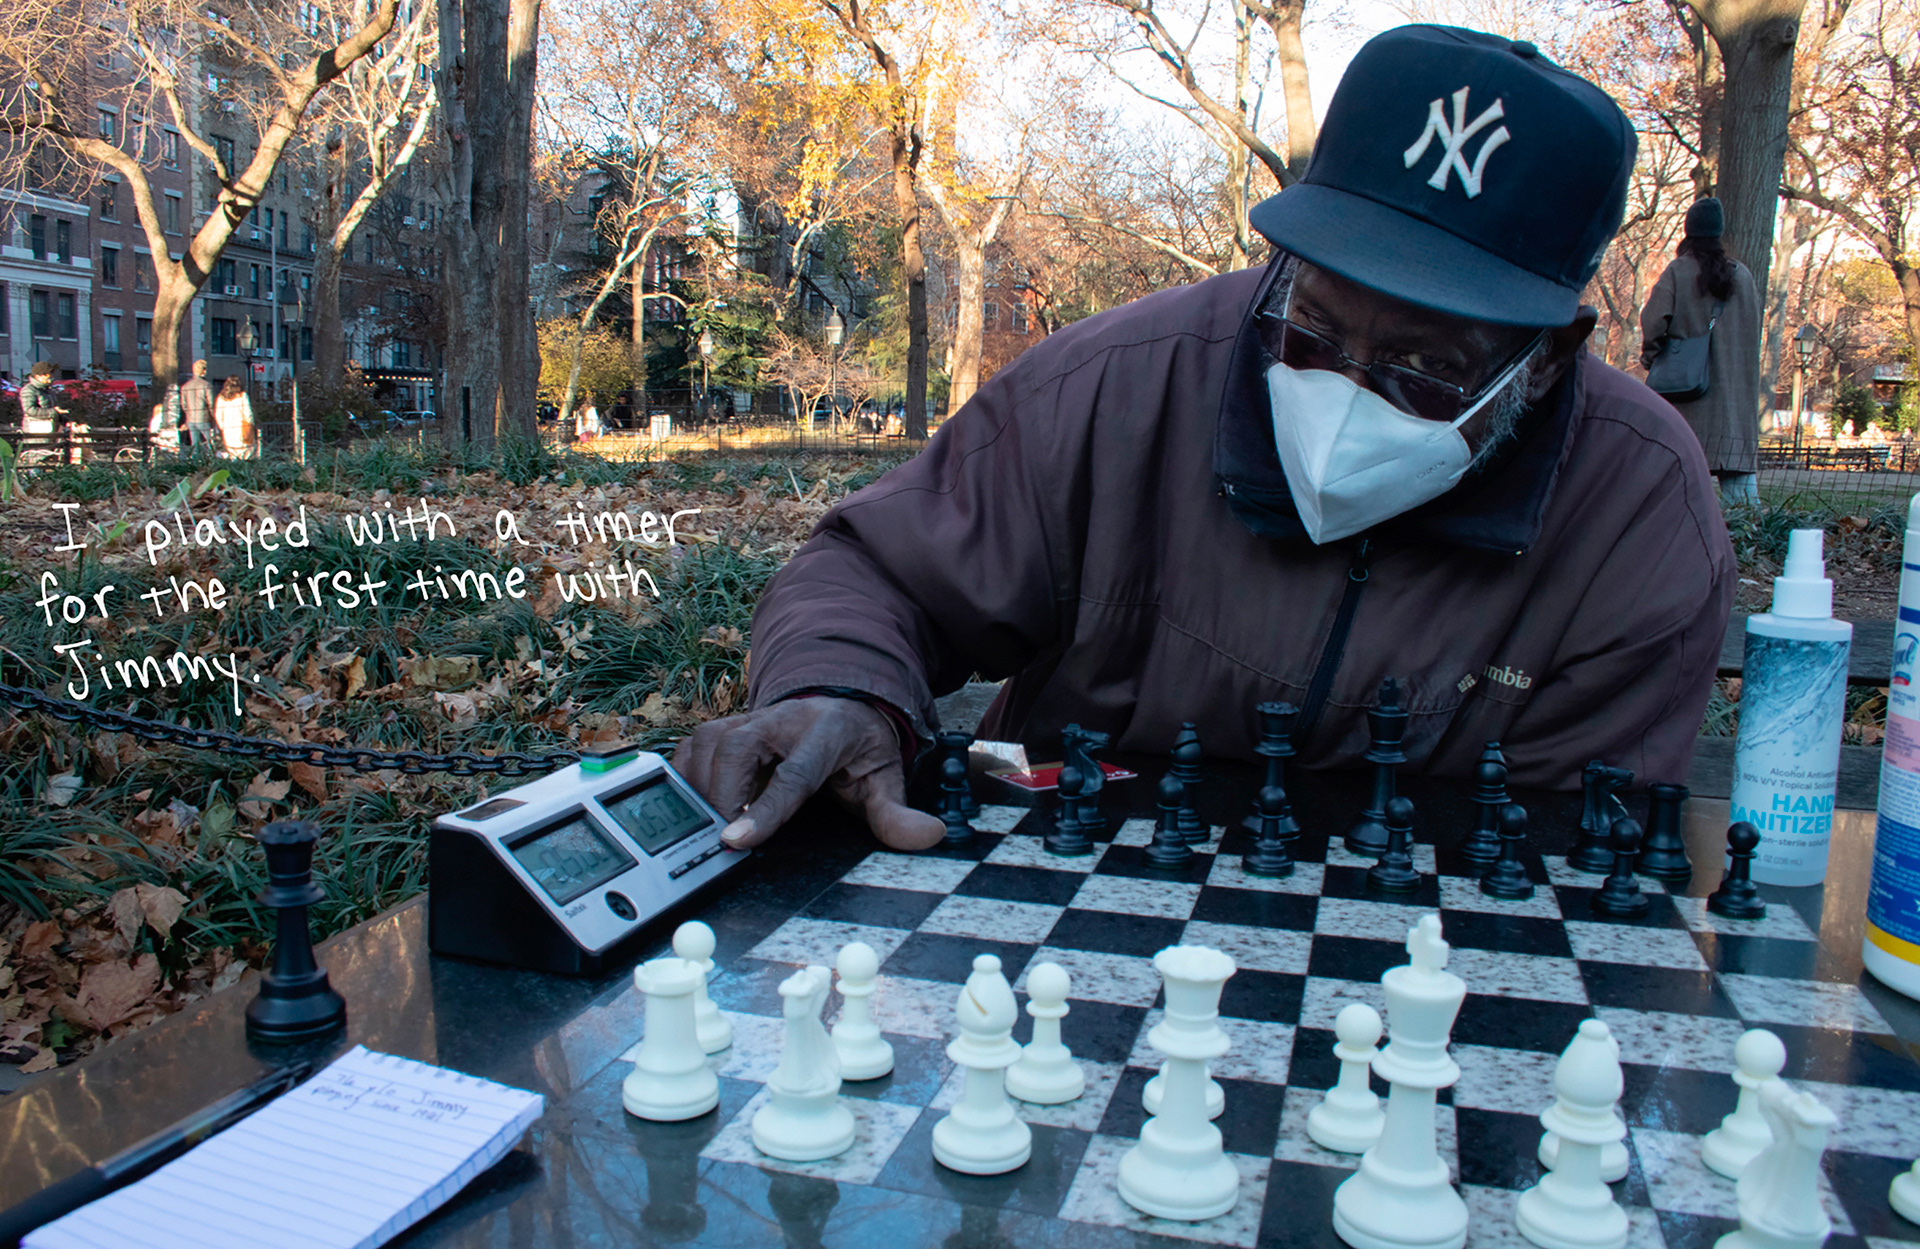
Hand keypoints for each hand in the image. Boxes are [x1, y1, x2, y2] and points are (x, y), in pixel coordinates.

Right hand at [672, 697, 944, 852]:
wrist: (842, 702)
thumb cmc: (859, 746)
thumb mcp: (886, 776)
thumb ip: (898, 812)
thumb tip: (929, 836)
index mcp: (826, 732)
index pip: (793, 774)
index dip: (765, 809)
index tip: (736, 841)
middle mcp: (782, 720)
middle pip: (737, 751)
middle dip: (722, 797)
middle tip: (722, 840)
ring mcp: (749, 719)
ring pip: (708, 746)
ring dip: (702, 790)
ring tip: (710, 827)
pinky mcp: (725, 726)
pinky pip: (691, 749)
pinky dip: (686, 779)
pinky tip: (694, 806)